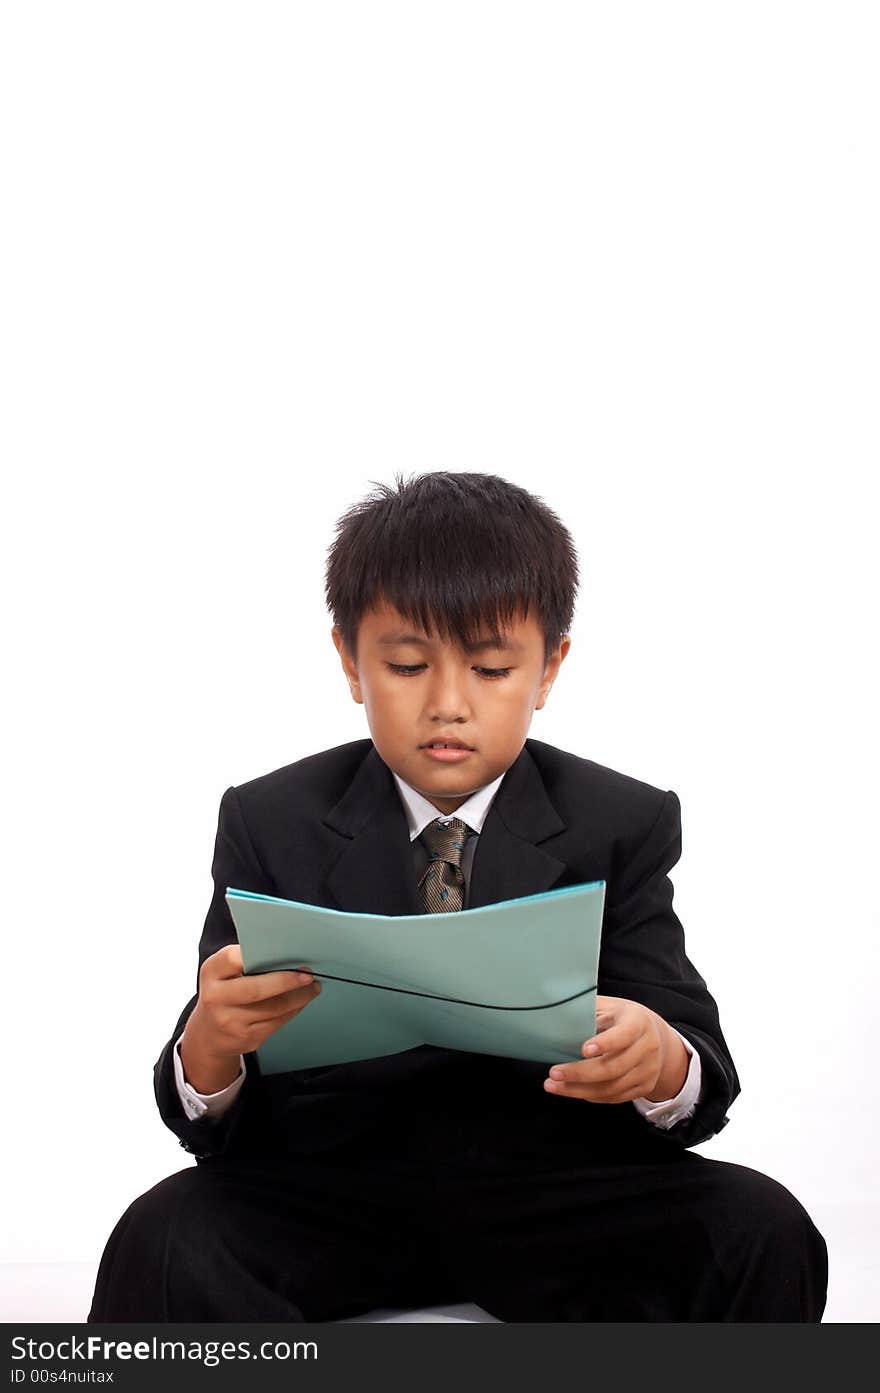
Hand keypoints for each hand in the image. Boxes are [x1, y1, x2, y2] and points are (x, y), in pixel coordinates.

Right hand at [183, 943, 321, 1066]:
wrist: (209, 1034)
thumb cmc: (222, 993)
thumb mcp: (221, 972)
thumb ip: (243, 960)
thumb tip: (283, 952)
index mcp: (211, 973)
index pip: (233, 958)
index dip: (256, 953)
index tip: (282, 951)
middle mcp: (216, 998)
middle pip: (257, 989)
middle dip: (288, 980)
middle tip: (308, 974)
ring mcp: (230, 1021)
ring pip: (274, 1008)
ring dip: (299, 997)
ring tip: (313, 987)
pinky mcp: (246, 1038)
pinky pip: (277, 1022)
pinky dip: (294, 1010)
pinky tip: (301, 1001)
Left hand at [543, 994, 686, 1103]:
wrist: (655, 1035)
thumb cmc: (621, 1018)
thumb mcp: (609, 1006)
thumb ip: (587, 1009)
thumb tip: (556, 1012)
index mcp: (638, 1022)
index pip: (623, 1035)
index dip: (605, 1043)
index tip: (583, 1049)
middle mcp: (648, 1047)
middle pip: (614, 1067)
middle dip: (580, 1073)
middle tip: (554, 1073)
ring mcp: (649, 1070)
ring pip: (612, 1087)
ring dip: (579, 1090)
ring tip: (554, 1085)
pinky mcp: (645, 1086)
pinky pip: (616, 1097)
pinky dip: (592, 1096)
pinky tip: (572, 1090)